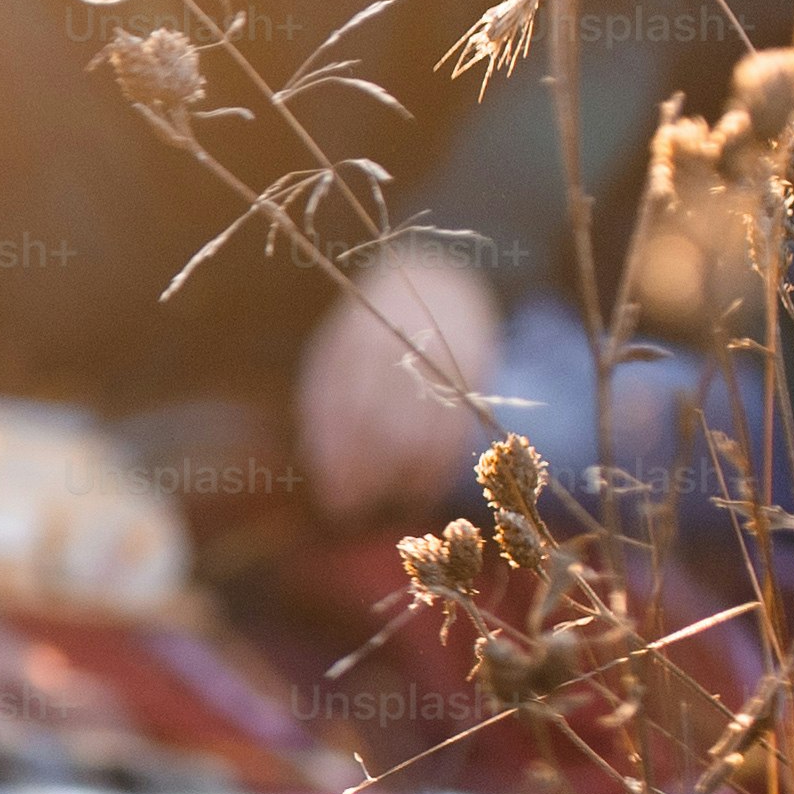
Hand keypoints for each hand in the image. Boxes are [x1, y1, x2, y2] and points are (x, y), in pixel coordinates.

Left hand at [298, 241, 502, 521]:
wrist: (435, 280)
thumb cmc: (371, 334)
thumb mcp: (337, 355)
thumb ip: (326, 405)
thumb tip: (321, 468)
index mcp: (354, 343)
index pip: (341, 413)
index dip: (336, 463)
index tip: (332, 499)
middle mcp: (398, 350)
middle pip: (381, 429)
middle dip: (366, 478)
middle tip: (353, 513)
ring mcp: (437, 359)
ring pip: (422, 433)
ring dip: (403, 480)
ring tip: (388, 506)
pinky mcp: (472, 370)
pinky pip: (456, 429)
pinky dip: (439, 467)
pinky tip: (423, 490)